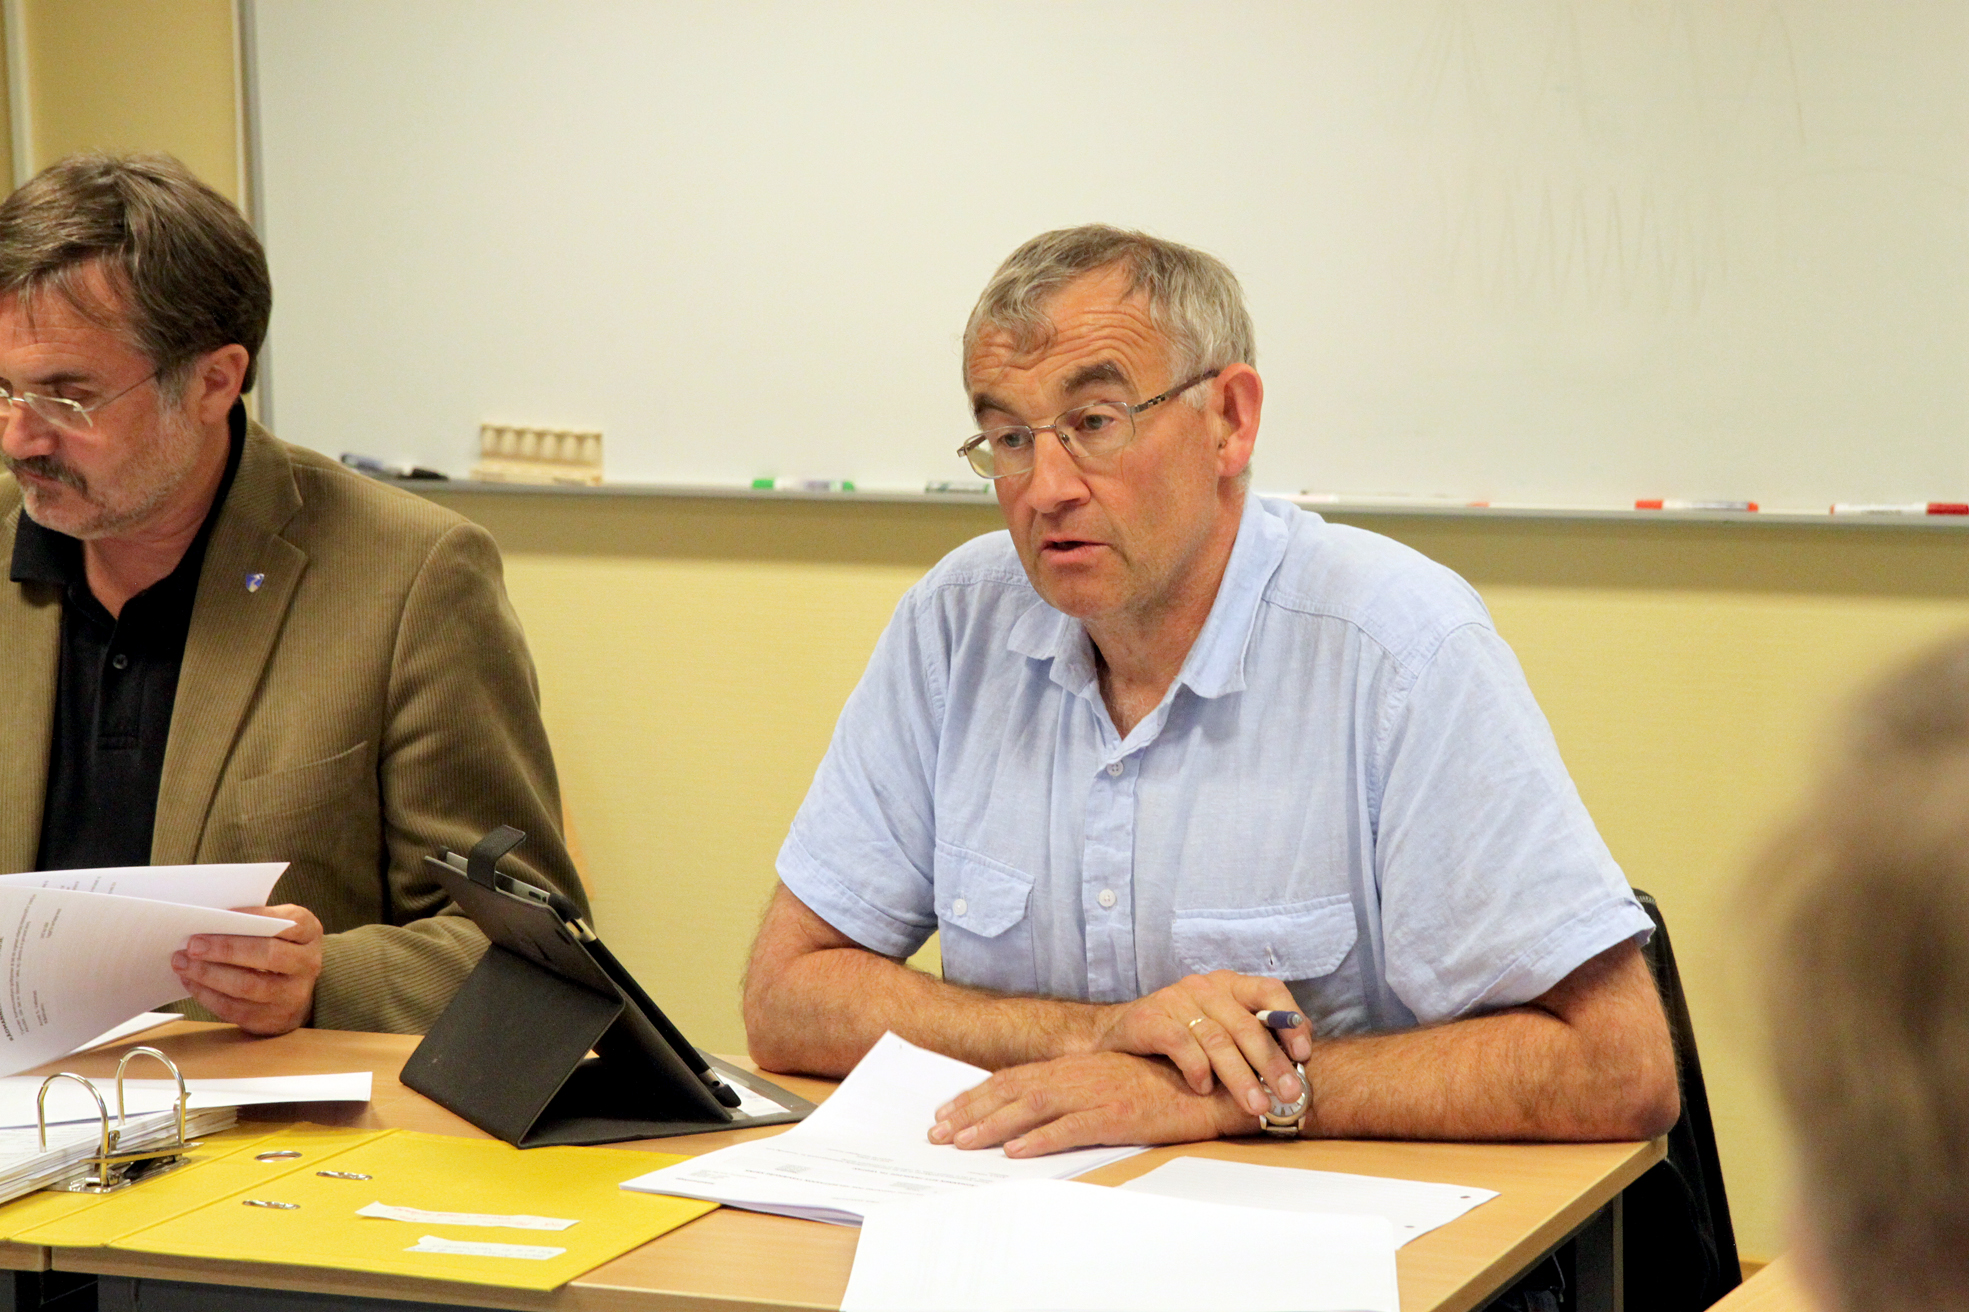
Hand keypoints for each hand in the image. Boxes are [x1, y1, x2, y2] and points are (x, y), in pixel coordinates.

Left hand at [171, 904, 322, 1035]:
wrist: (294, 991)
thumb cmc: (277, 949)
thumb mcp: (279, 929)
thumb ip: (256, 921)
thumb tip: (210, 920)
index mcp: (310, 934)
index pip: (289, 922)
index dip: (257, 916)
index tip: (222, 914)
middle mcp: (308, 964)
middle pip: (268, 955)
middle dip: (226, 949)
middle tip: (193, 945)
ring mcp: (293, 995)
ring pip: (248, 986)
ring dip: (209, 974)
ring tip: (182, 963)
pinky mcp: (273, 1020)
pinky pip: (236, 1009)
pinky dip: (208, 995)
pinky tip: (191, 981)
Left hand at [929, 1052, 1254, 1156]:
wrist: (1210, 1084)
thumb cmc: (1161, 1083)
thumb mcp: (1110, 1079)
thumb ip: (1074, 1087)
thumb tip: (1035, 1111)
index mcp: (1074, 1066)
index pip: (1013, 1079)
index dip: (975, 1095)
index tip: (945, 1112)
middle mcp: (1078, 1074)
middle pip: (1011, 1091)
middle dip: (969, 1112)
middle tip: (936, 1133)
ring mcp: (1095, 1092)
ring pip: (1031, 1109)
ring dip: (991, 1126)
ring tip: (961, 1142)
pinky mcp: (1117, 1114)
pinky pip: (1071, 1128)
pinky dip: (1040, 1139)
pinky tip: (1016, 1151)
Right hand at [1091, 970, 1311, 1118]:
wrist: (1117, 1032)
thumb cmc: (1180, 1035)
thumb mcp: (1220, 1027)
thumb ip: (1254, 1037)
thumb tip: (1299, 1064)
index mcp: (1228, 985)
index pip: (1268, 990)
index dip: (1290, 1020)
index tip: (1304, 1054)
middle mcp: (1204, 987)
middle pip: (1246, 1025)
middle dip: (1272, 1063)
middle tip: (1290, 1095)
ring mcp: (1175, 1000)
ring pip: (1217, 1039)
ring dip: (1240, 1076)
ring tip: (1256, 1105)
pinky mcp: (1149, 1018)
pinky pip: (1180, 1042)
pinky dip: (1196, 1067)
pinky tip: (1204, 1088)